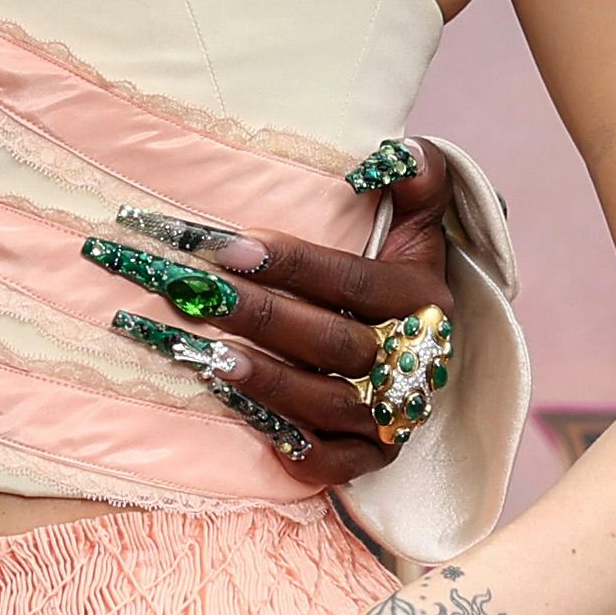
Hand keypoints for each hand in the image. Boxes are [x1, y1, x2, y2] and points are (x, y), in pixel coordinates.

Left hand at [91, 149, 453, 488]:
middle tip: (192, 292)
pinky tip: (233, 405)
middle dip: (258, 316)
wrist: (422, 351)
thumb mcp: (416, 221)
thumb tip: (394, 153)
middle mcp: (411, 362)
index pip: (353, 283)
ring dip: (261, 379)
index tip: (225, 246)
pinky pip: (327, 461)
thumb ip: (416, 176)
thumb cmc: (398, 274)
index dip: (292, 264)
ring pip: (326, 405)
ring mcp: (391, 416)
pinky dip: (284, 440)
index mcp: (423, 300)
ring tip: (202, 351)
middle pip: (331, 345)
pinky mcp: (369, 458)